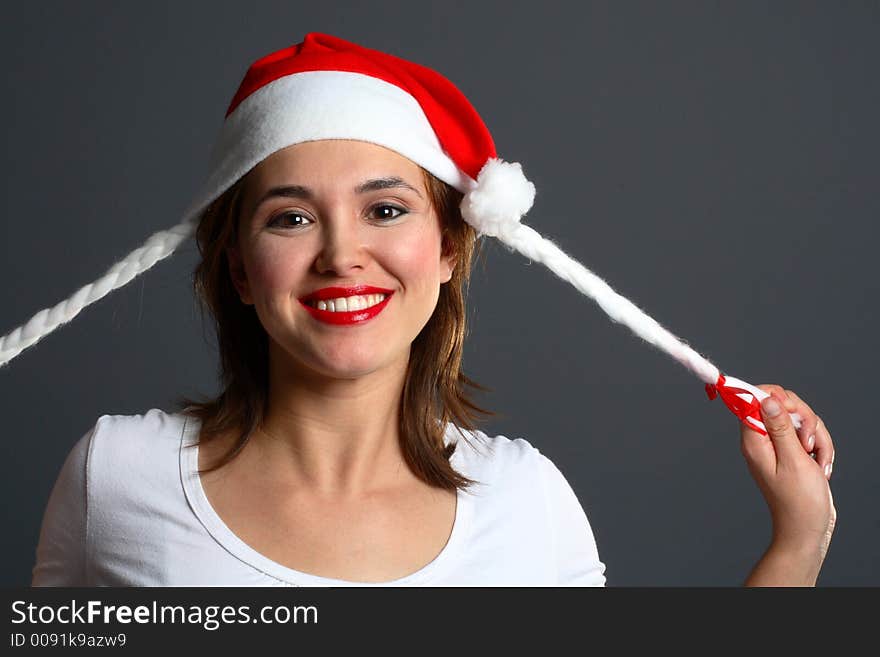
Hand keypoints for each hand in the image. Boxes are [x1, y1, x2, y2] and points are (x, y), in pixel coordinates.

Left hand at [739, 385, 836, 573]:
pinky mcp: (793, 452)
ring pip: (801, 421)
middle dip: (805, 420)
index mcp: (754, 440)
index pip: (755, 399)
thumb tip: (765, 398)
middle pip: (783, 405)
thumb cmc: (799, 501)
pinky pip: (809, 436)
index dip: (777, 398)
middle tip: (807, 445)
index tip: (794, 413)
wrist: (808, 529)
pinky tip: (821, 467)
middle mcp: (762, 440)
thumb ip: (780, 427)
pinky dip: (820, 448)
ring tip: (817, 463)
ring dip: (817, 439)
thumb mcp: (793, 460)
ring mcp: (778, 446)